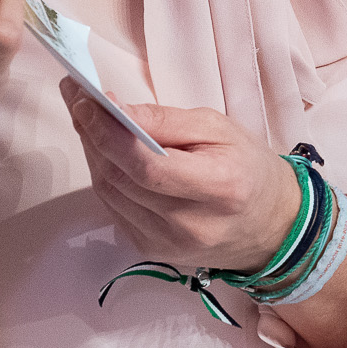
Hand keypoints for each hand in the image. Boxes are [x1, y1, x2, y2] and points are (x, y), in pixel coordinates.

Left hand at [61, 85, 303, 270]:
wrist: (270, 227)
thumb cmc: (249, 168)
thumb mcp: (222, 129)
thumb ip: (169, 121)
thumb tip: (117, 110)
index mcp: (218, 188)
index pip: (148, 166)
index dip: (110, 134)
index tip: (87, 100)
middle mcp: (189, 224)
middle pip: (121, 178)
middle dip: (92, 134)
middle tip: (76, 96)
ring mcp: (167, 243)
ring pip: (110, 193)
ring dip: (93, 152)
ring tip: (86, 117)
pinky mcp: (151, 251)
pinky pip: (114, 208)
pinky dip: (105, 175)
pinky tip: (104, 150)